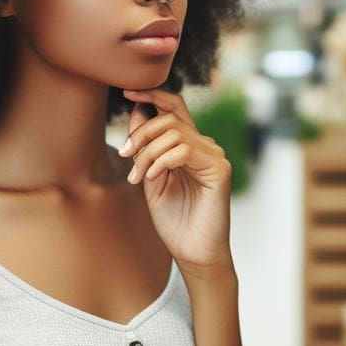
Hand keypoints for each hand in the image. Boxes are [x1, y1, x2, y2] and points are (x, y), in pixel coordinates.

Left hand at [119, 88, 232, 272]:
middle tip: (125, 155)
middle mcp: (204, 146)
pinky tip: (153, 178)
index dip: (152, 94)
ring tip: (139, 177)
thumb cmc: (174, 220)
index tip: (126, 92)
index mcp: (188, 146)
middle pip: (169, 116)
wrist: (193, 252)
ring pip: (174, 132)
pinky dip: (162, 161)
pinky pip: (185, 150)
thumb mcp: (150, 178)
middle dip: (140, 132)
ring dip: (148, 152)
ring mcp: (214, 156)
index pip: (174, 106)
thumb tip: (136, 111)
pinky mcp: (219, 169)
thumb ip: (145, 148)